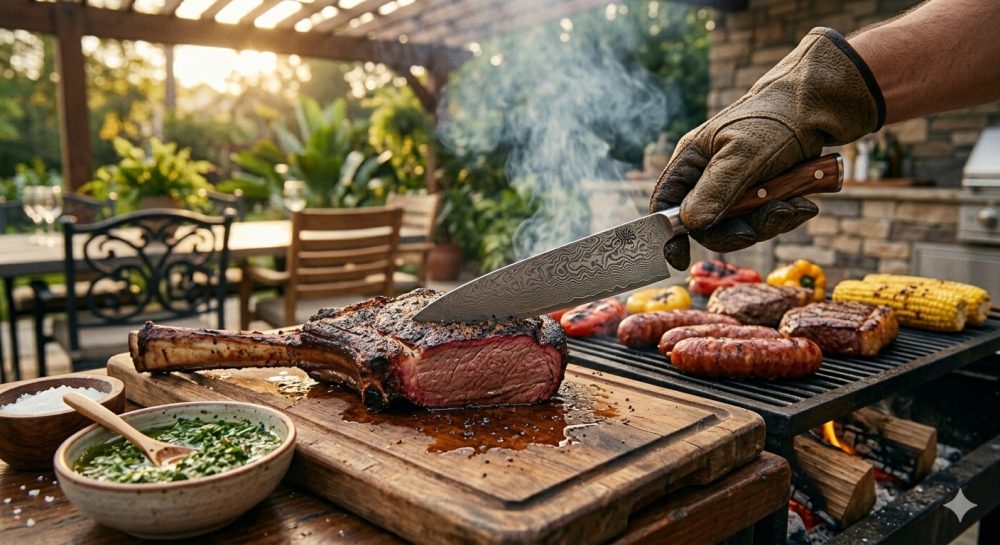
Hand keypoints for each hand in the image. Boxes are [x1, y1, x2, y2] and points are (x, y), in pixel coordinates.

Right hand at [651, 27, 884, 269]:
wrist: (823, 105)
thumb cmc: (777, 118)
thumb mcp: (744, 154)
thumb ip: (716, 190)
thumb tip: (691, 224)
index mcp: (692, 160)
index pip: (666, 203)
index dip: (668, 233)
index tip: (679, 259)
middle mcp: (708, 176)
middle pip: (706, 226)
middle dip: (738, 230)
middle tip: (766, 221)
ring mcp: (736, 187)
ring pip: (739, 227)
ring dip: (769, 222)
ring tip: (797, 204)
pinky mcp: (762, 193)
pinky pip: (764, 221)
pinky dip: (785, 216)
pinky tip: (804, 202)